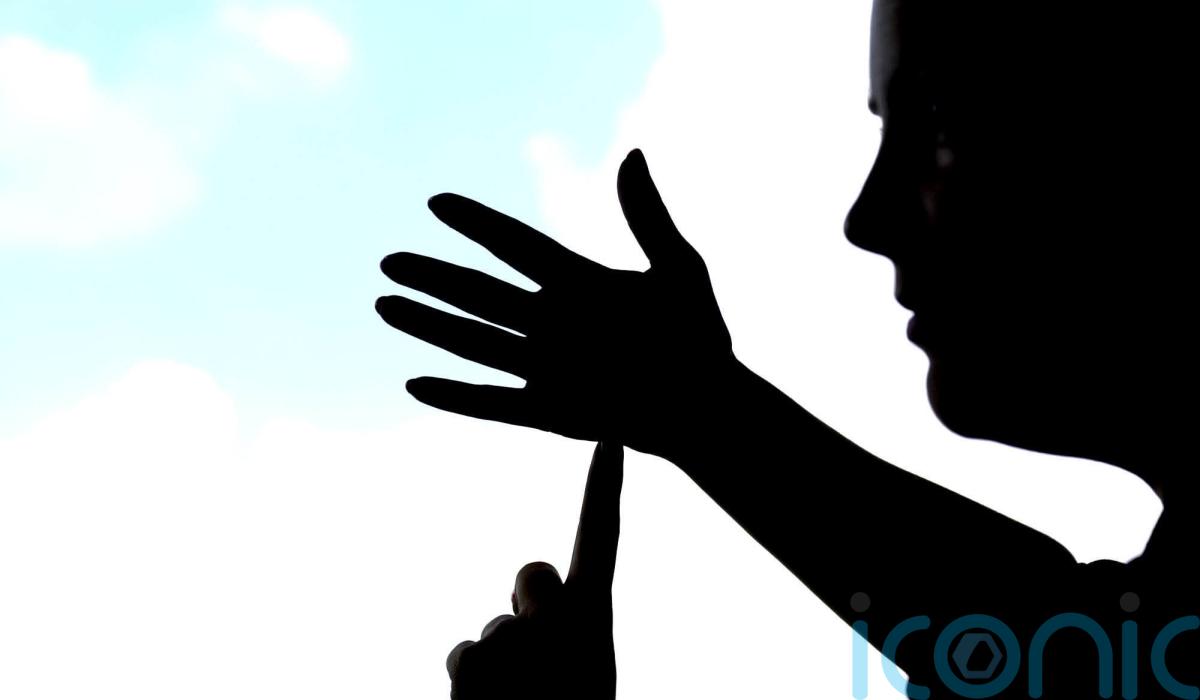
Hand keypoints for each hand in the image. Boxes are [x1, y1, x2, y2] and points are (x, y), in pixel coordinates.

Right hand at [376, 149, 733, 455]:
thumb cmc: (703, 339)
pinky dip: (457, 398)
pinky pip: (494, 403)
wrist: (713, 410)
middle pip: (480, 293)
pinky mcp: (552, 412)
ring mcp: (548, 368)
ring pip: (475, 342)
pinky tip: (415, 385)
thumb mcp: (680, 271)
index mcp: (579, 283)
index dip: (477, 223)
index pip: (516, 245)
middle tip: (388, 260)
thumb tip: (632, 153)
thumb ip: (649, 219)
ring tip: (384, 304)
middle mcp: (552, 322)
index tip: (437, 201)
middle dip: (433, 277)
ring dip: (430, 326)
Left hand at [445, 441, 623, 699]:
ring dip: (495, 674)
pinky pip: (462, 657)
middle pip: (531, 572)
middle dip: (525, 605)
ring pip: (491, 631)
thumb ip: (562, 626)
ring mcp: (527, 645)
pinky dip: (468, 695)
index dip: (603, 488)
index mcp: (599, 625)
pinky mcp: (481, 664)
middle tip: (538, 667)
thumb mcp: (581, 675)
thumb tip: (525, 590)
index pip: (603, 540)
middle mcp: (571, 626)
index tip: (609, 437)